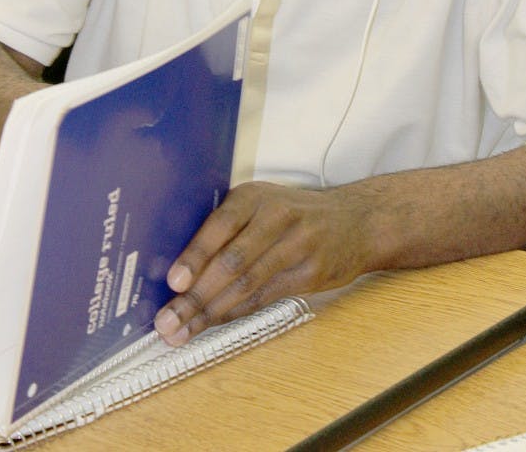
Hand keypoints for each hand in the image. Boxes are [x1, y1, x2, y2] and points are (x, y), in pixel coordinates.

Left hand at [153, 181, 375, 345]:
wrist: (355, 220)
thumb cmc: (294, 213)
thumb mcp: (260, 204)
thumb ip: (226, 227)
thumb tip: (180, 267)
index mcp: (254, 196)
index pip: (220, 226)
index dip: (195, 256)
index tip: (173, 282)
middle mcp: (276, 216)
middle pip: (232, 261)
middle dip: (196, 295)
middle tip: (169, 319)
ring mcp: (298, 246)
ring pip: (248, 284)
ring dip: (212, 312)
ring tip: (184, 329)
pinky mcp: (312, 274)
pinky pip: (266, 298)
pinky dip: (237, 313)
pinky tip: (216, 322)